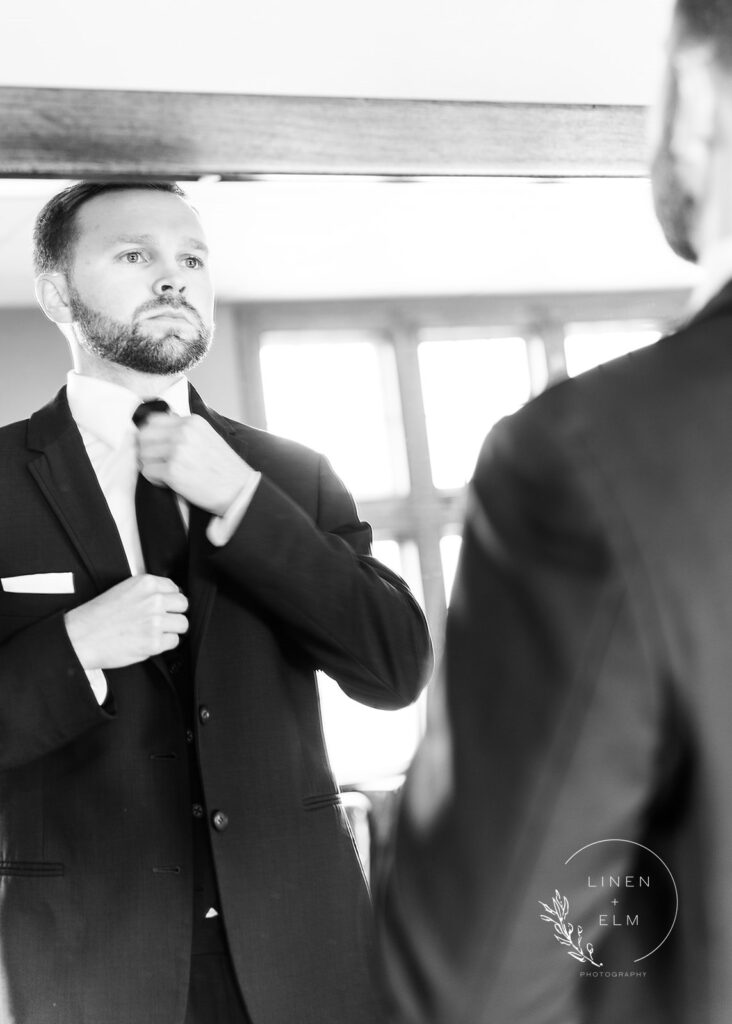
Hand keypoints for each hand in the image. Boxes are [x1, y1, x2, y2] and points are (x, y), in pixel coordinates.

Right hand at [64, 575, 187, 669]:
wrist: (80, 637)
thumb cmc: (98, 616)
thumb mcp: (124, 590)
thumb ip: (147, 591)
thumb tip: (169, 597)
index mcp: (146, 583)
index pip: (175, 589)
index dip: (170, 600)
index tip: (163, 607)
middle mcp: (154, 600)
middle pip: (183, 605)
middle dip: (174, 614)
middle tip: (161, 621)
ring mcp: (156, 621)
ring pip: (182, 624)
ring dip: (171, 630)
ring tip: (154, 632)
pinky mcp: (154, 642)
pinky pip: (174, 642)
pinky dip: (164, 644)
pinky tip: (148, 642)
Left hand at [137, 413, 253, 515]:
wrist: (239, 490)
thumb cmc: (225, 469)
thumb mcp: (208, 437)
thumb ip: (185, 430)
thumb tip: (158, 429)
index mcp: (192, 422)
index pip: (153, 420)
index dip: (151, 435)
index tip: (156, 446)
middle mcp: (183, 432)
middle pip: (144, 436)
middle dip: (147, 450)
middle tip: (158, 462)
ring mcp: (177, 451)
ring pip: (143, 454)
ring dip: (151, 465)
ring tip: (167, 473)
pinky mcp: (172, 471)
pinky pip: (147, 471)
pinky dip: (155, 479)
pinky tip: (169, 482)